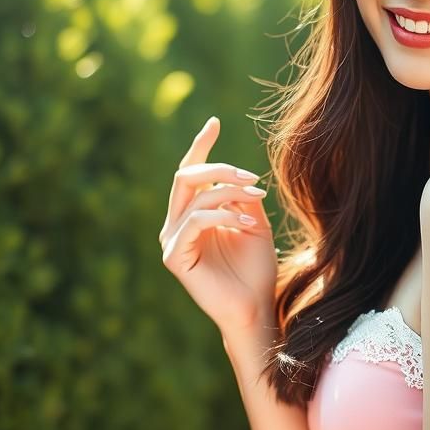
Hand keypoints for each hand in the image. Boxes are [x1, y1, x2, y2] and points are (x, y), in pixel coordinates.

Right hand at [159, 116, 278, 332]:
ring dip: (229, 192)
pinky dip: (222, 216)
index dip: (201, 146)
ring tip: (257, 197)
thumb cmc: (256, 269)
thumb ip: (244, 197)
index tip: (214, 122)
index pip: (192, 172)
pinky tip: (245, 223)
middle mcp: (178, 223)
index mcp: (194, 213)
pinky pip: (194, 221)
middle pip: (187, 177)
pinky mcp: (174, 256)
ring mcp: (173, 239)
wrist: (255, 307)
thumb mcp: (255, 223)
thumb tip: (238, 173)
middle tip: (253, 177)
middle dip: (220, 168)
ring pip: (193, 196)